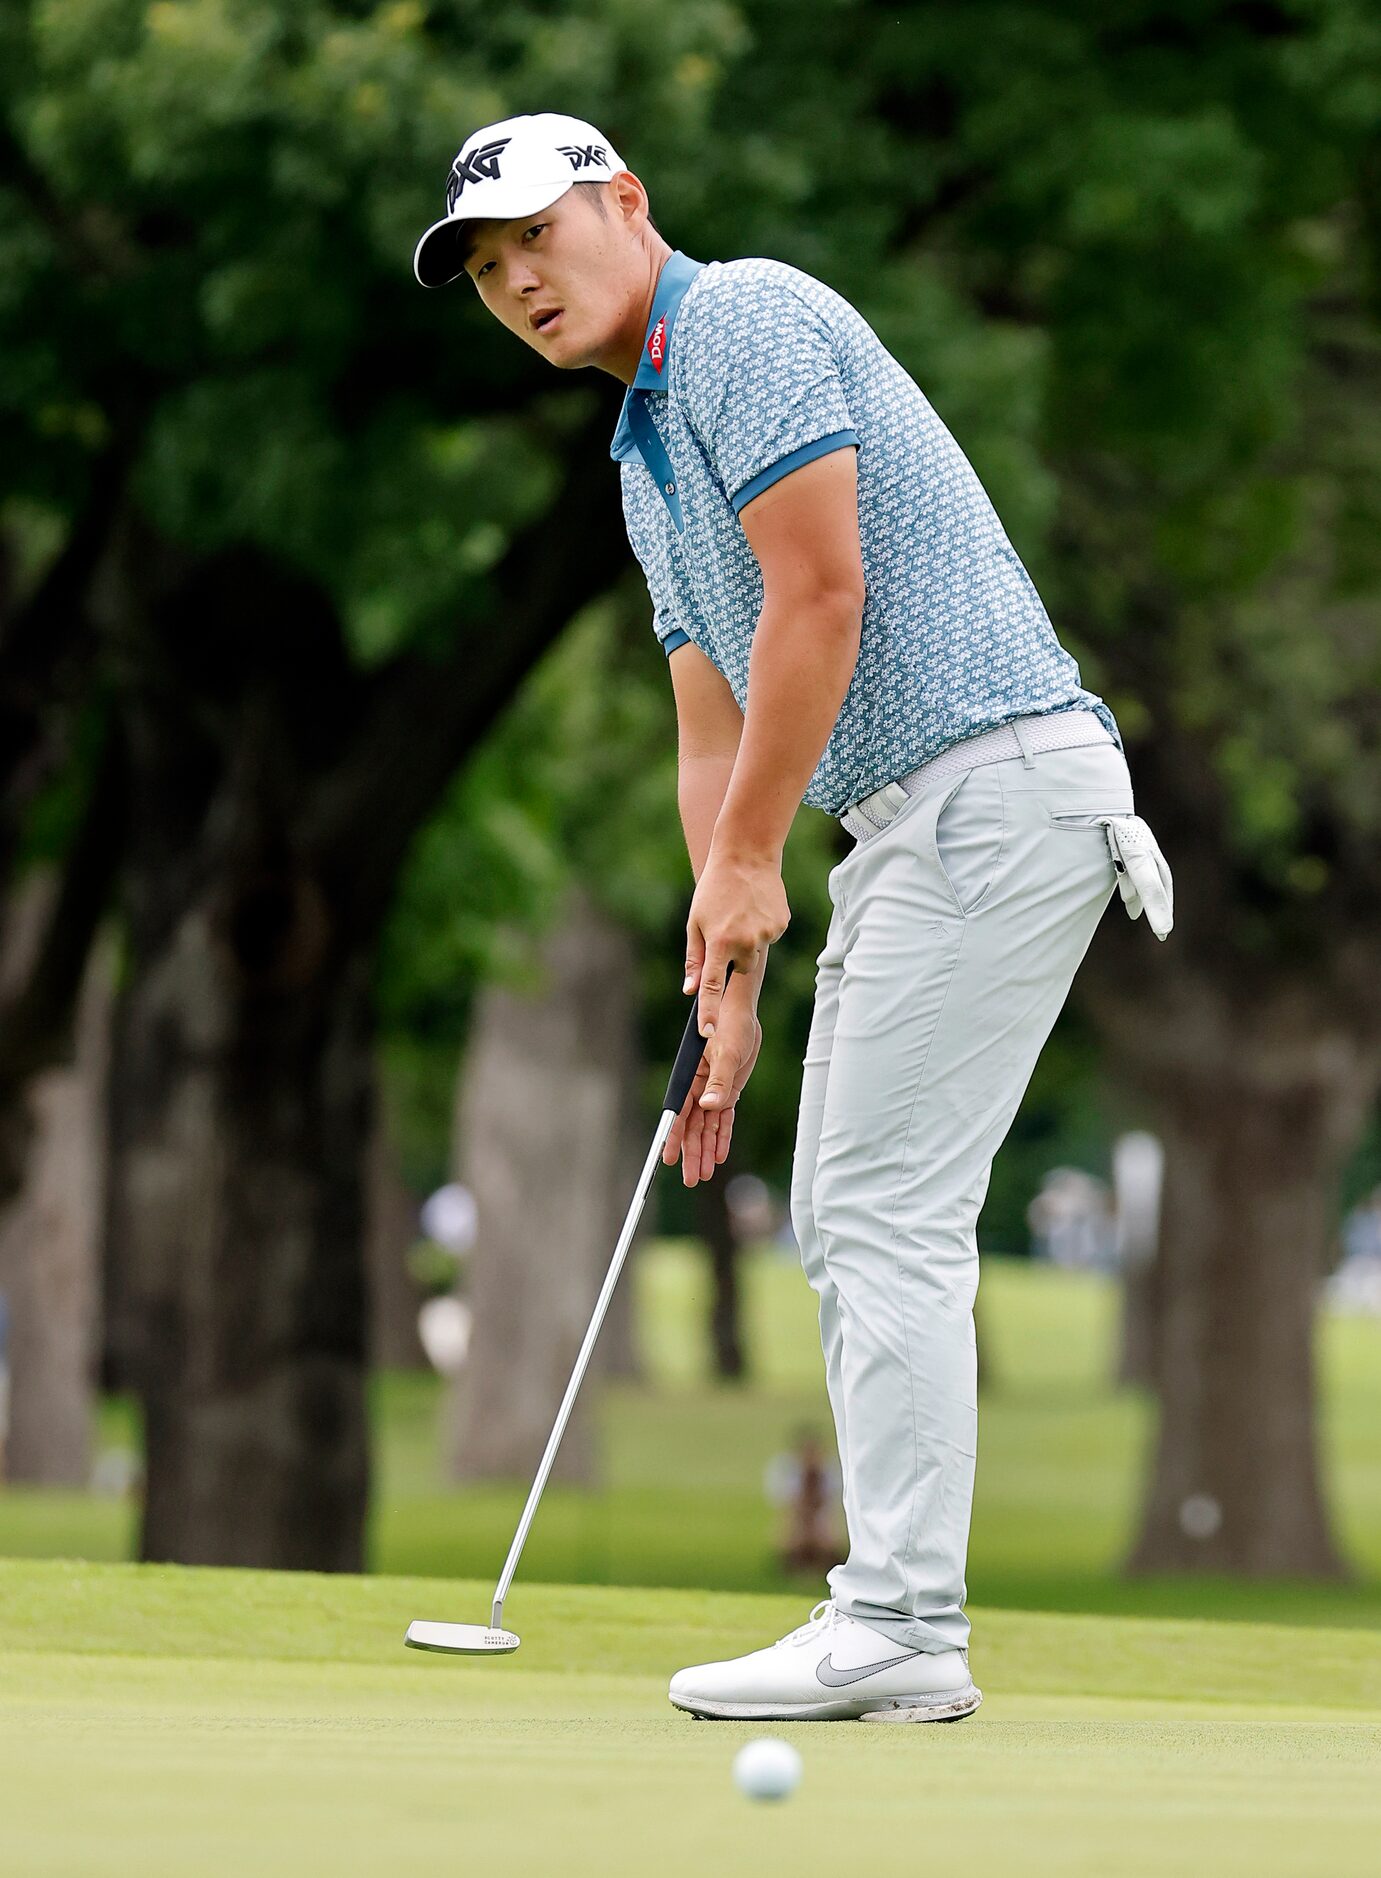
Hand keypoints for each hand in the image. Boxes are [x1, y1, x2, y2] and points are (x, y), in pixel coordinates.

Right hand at [663, 989, 762, 1185]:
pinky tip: (719, 1155)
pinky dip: (721, 1136)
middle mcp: (698, 1087)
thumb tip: (709, 1106)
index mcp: (690, 1077)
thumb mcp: (726, 1052)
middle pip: (691, 1127)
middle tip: (690, 1179)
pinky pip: (723, 1118)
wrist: (742, 1011)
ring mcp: (712, 1090)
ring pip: (706, 1126)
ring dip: (705, 1150)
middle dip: (691, 1153)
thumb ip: (719, 1081)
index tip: (666, 1158)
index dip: (672, 1137)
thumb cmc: (729, 1025)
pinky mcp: (728, 1089)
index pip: (678, 1114)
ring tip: (703, 1175)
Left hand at [684, 848, 788, 1037]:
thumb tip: (690, 990)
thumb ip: (695, 958)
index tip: (708, 1034)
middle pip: (740, 970)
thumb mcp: (695, 922)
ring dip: (747, 943)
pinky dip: (761, 928)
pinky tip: (755, 908)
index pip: (712, 987)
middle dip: (732, 958)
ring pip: (755, 955)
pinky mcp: (780, 925)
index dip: (708, 1012)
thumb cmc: (714, 890)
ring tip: (741, 914)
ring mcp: (765, 934)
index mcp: (718, 943)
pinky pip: (769, 938)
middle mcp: (744, 942)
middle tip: (727, 929)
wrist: (746, 856)